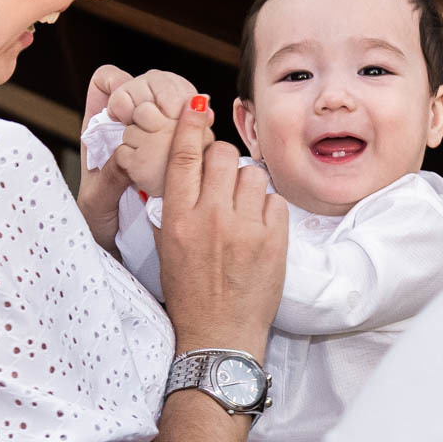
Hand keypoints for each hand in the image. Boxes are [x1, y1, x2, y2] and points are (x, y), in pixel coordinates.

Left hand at [78, 66, 205, 251]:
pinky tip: (206, 127)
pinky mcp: (180, 148)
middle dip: (163, 91)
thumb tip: (126, 154)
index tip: (127, 111)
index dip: (120, 86)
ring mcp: (158, 133)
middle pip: (150, 81)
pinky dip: (201, 120)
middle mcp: (131, 124)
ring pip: (176, 96)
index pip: (109, 79)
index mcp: (101, 128)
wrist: (121, 248)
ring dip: (185, 104)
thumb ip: (109, 178)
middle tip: (172, 112)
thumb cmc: (100, 223)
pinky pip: (194, 121)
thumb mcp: (97, 203)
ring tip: (195, 120)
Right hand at [155, 97, 288, 361]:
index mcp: (176, 217)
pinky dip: (269, 209)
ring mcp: (243, 228)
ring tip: (243, 210)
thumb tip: (185, 167)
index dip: (190, 124)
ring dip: (248, 185)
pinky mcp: (273, 240)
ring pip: (252, 173)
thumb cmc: (190, 293)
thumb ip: (174, 205)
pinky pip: (275, 200)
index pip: (184, 155)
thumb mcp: (166, 247)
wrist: (218, 336)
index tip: (196, 106)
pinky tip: (259, 228)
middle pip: (222, 155)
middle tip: (224, 180)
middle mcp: (208, 217)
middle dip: (223, 160)